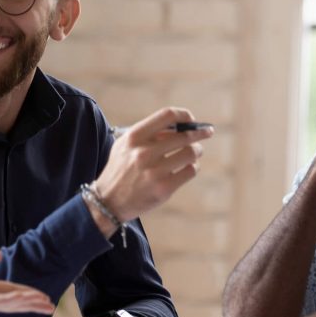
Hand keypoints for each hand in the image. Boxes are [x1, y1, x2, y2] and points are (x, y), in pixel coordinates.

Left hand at [0, 244, 54, 314]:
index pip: (6, 291)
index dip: (25, 294)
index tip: (43, 297)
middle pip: (8, 300)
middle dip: (29, 303)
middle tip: (50, 306)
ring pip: (2, 303)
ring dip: (22, 303)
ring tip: (42, 303)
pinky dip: (5, 301)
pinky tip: (20, 300)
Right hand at [94, 107, 213, 224]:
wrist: (108, 201)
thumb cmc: (120, 169)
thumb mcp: (125, 145)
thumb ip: (148, 133)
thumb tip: (180, 125)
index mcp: (134, 137)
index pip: (167, 115)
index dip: (184, 115)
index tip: (191, 119)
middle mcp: (144, 152)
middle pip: (184, 135)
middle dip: (200, 133)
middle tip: (207, 132)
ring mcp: (154, 172)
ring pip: (191, 152)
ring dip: (197, 150)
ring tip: (195, 151)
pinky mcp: (163, 189)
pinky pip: (190, 171)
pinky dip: (193, 167)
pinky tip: (188, 167)